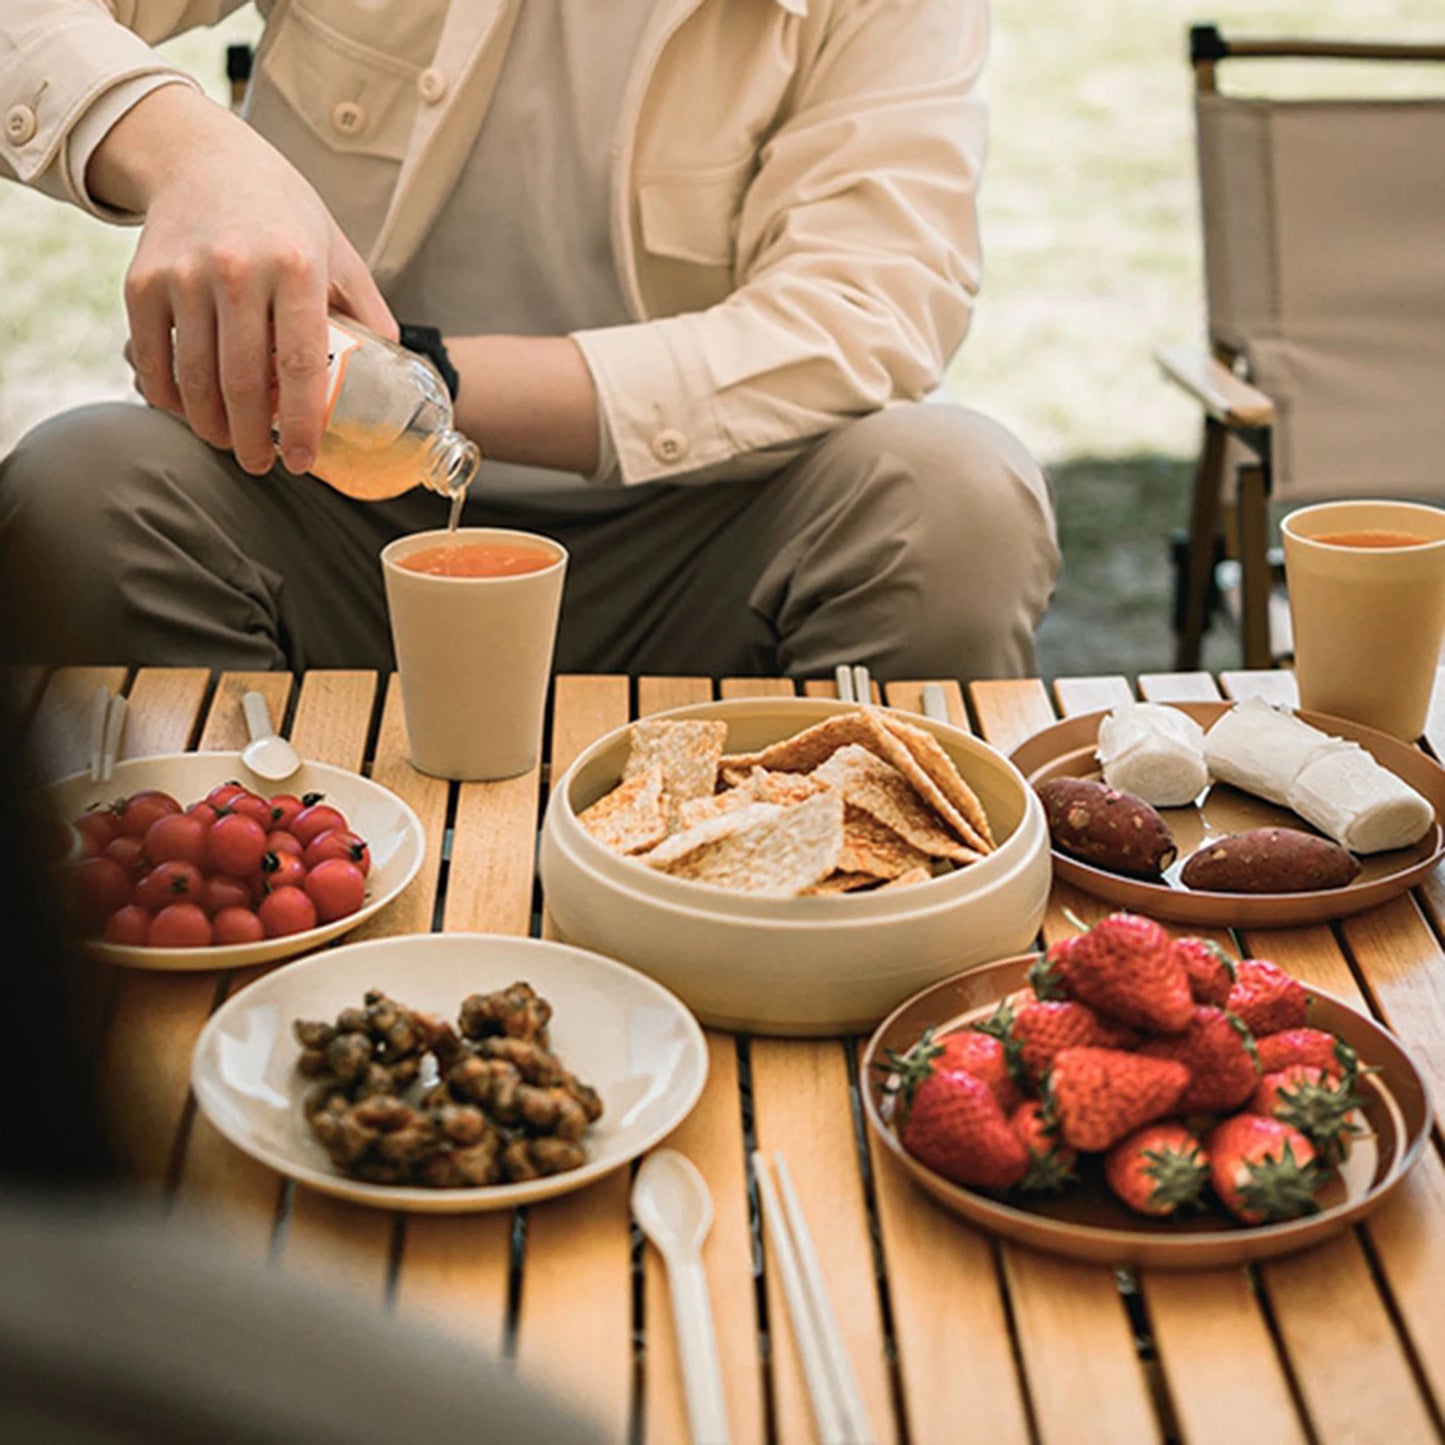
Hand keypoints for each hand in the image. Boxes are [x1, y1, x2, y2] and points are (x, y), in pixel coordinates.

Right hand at [90, 85, 395, 475]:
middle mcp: (239, 271)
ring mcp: (186, 275)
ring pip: (196, 377)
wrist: (201, 157)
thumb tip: (400, 363)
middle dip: (251, 439)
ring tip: (228, 444)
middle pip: (243, 383)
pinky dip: (168, 396)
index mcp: (297, 268)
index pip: (302, 367)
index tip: (301, 461)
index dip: (300, 424)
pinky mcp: (143, 280)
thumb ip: (366, 306)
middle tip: (262, 466)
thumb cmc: (282, 212)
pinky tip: (187, 413)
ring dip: (210, 426)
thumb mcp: (335, 248)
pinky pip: (153, 356)